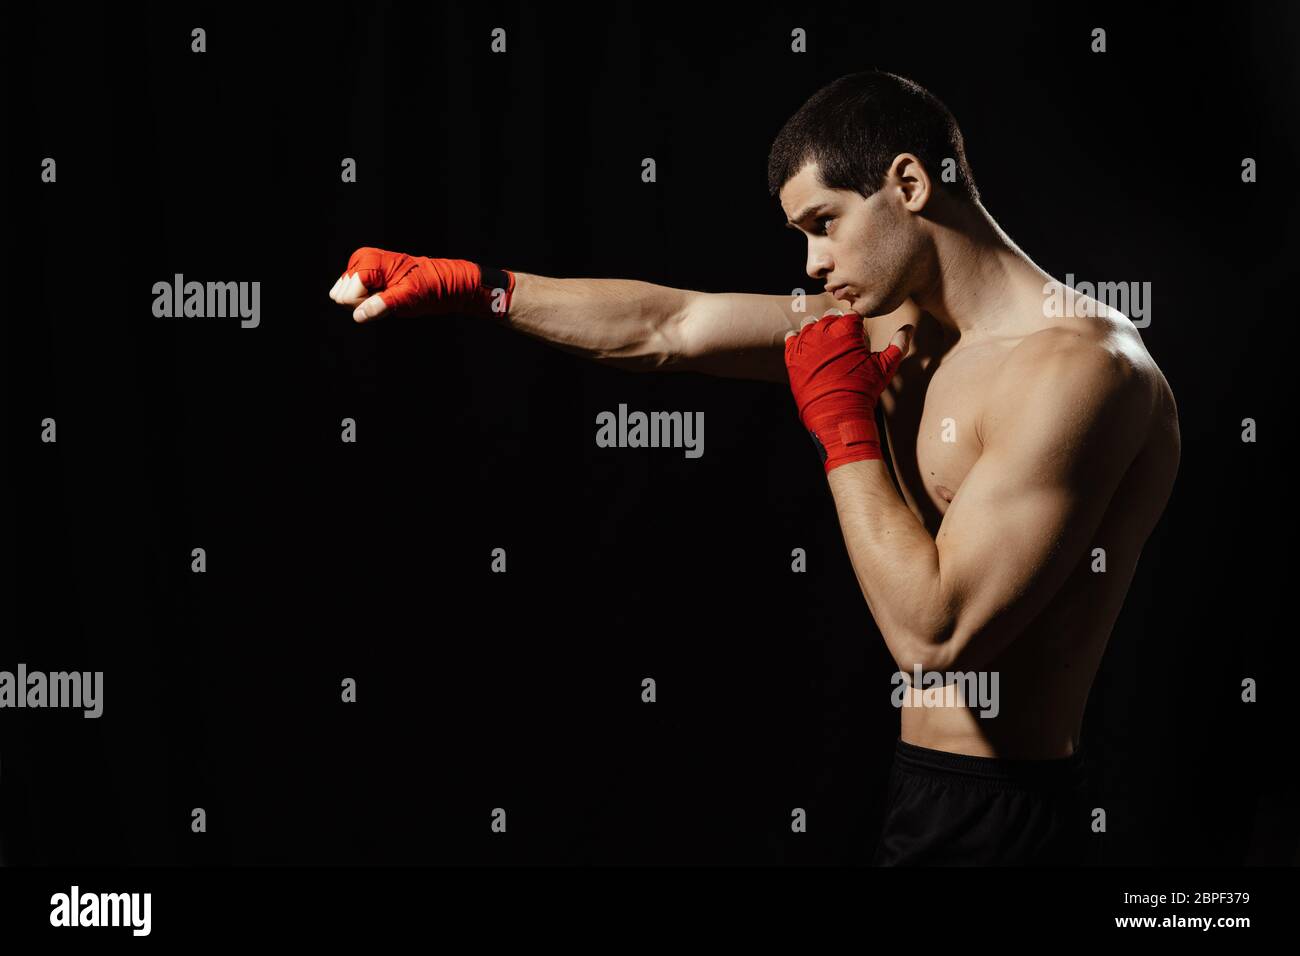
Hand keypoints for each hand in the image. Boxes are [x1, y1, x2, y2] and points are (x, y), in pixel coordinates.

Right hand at [328, 247, 514, 322]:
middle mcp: (361, 261)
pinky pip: (353, 298)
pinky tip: (387, 295)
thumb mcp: (409, 297)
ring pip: (345, 298)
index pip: (347, 293)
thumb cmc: (431, 285)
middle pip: (342, 296)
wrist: (446, 281)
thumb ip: (382, 305)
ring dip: (368, 302)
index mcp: (369, 260)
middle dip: (365, 302)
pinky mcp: (366, 278)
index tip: (388, 298)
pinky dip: (370, 301)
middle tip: (391, 297)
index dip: (366, 303)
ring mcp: (362, 269)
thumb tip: (359, 316)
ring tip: (391, 295)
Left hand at [784, 309, 910, 472]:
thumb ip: (899, 344)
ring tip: (825, 347)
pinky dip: (798, 340)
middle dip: (837, 327)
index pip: (852, 315)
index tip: (857, 336)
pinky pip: (792, 337)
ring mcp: (807, 341)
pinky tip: (808, 349)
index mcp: (847, 327)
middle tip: (842, 345)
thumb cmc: (863, 389)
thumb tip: (909, 327)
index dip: (856, 324)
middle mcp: (824, 329)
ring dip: (817, 331)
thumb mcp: (886, 367)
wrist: (837, 412)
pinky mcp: (793, 354)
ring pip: (810, 324)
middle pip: (830, 317)